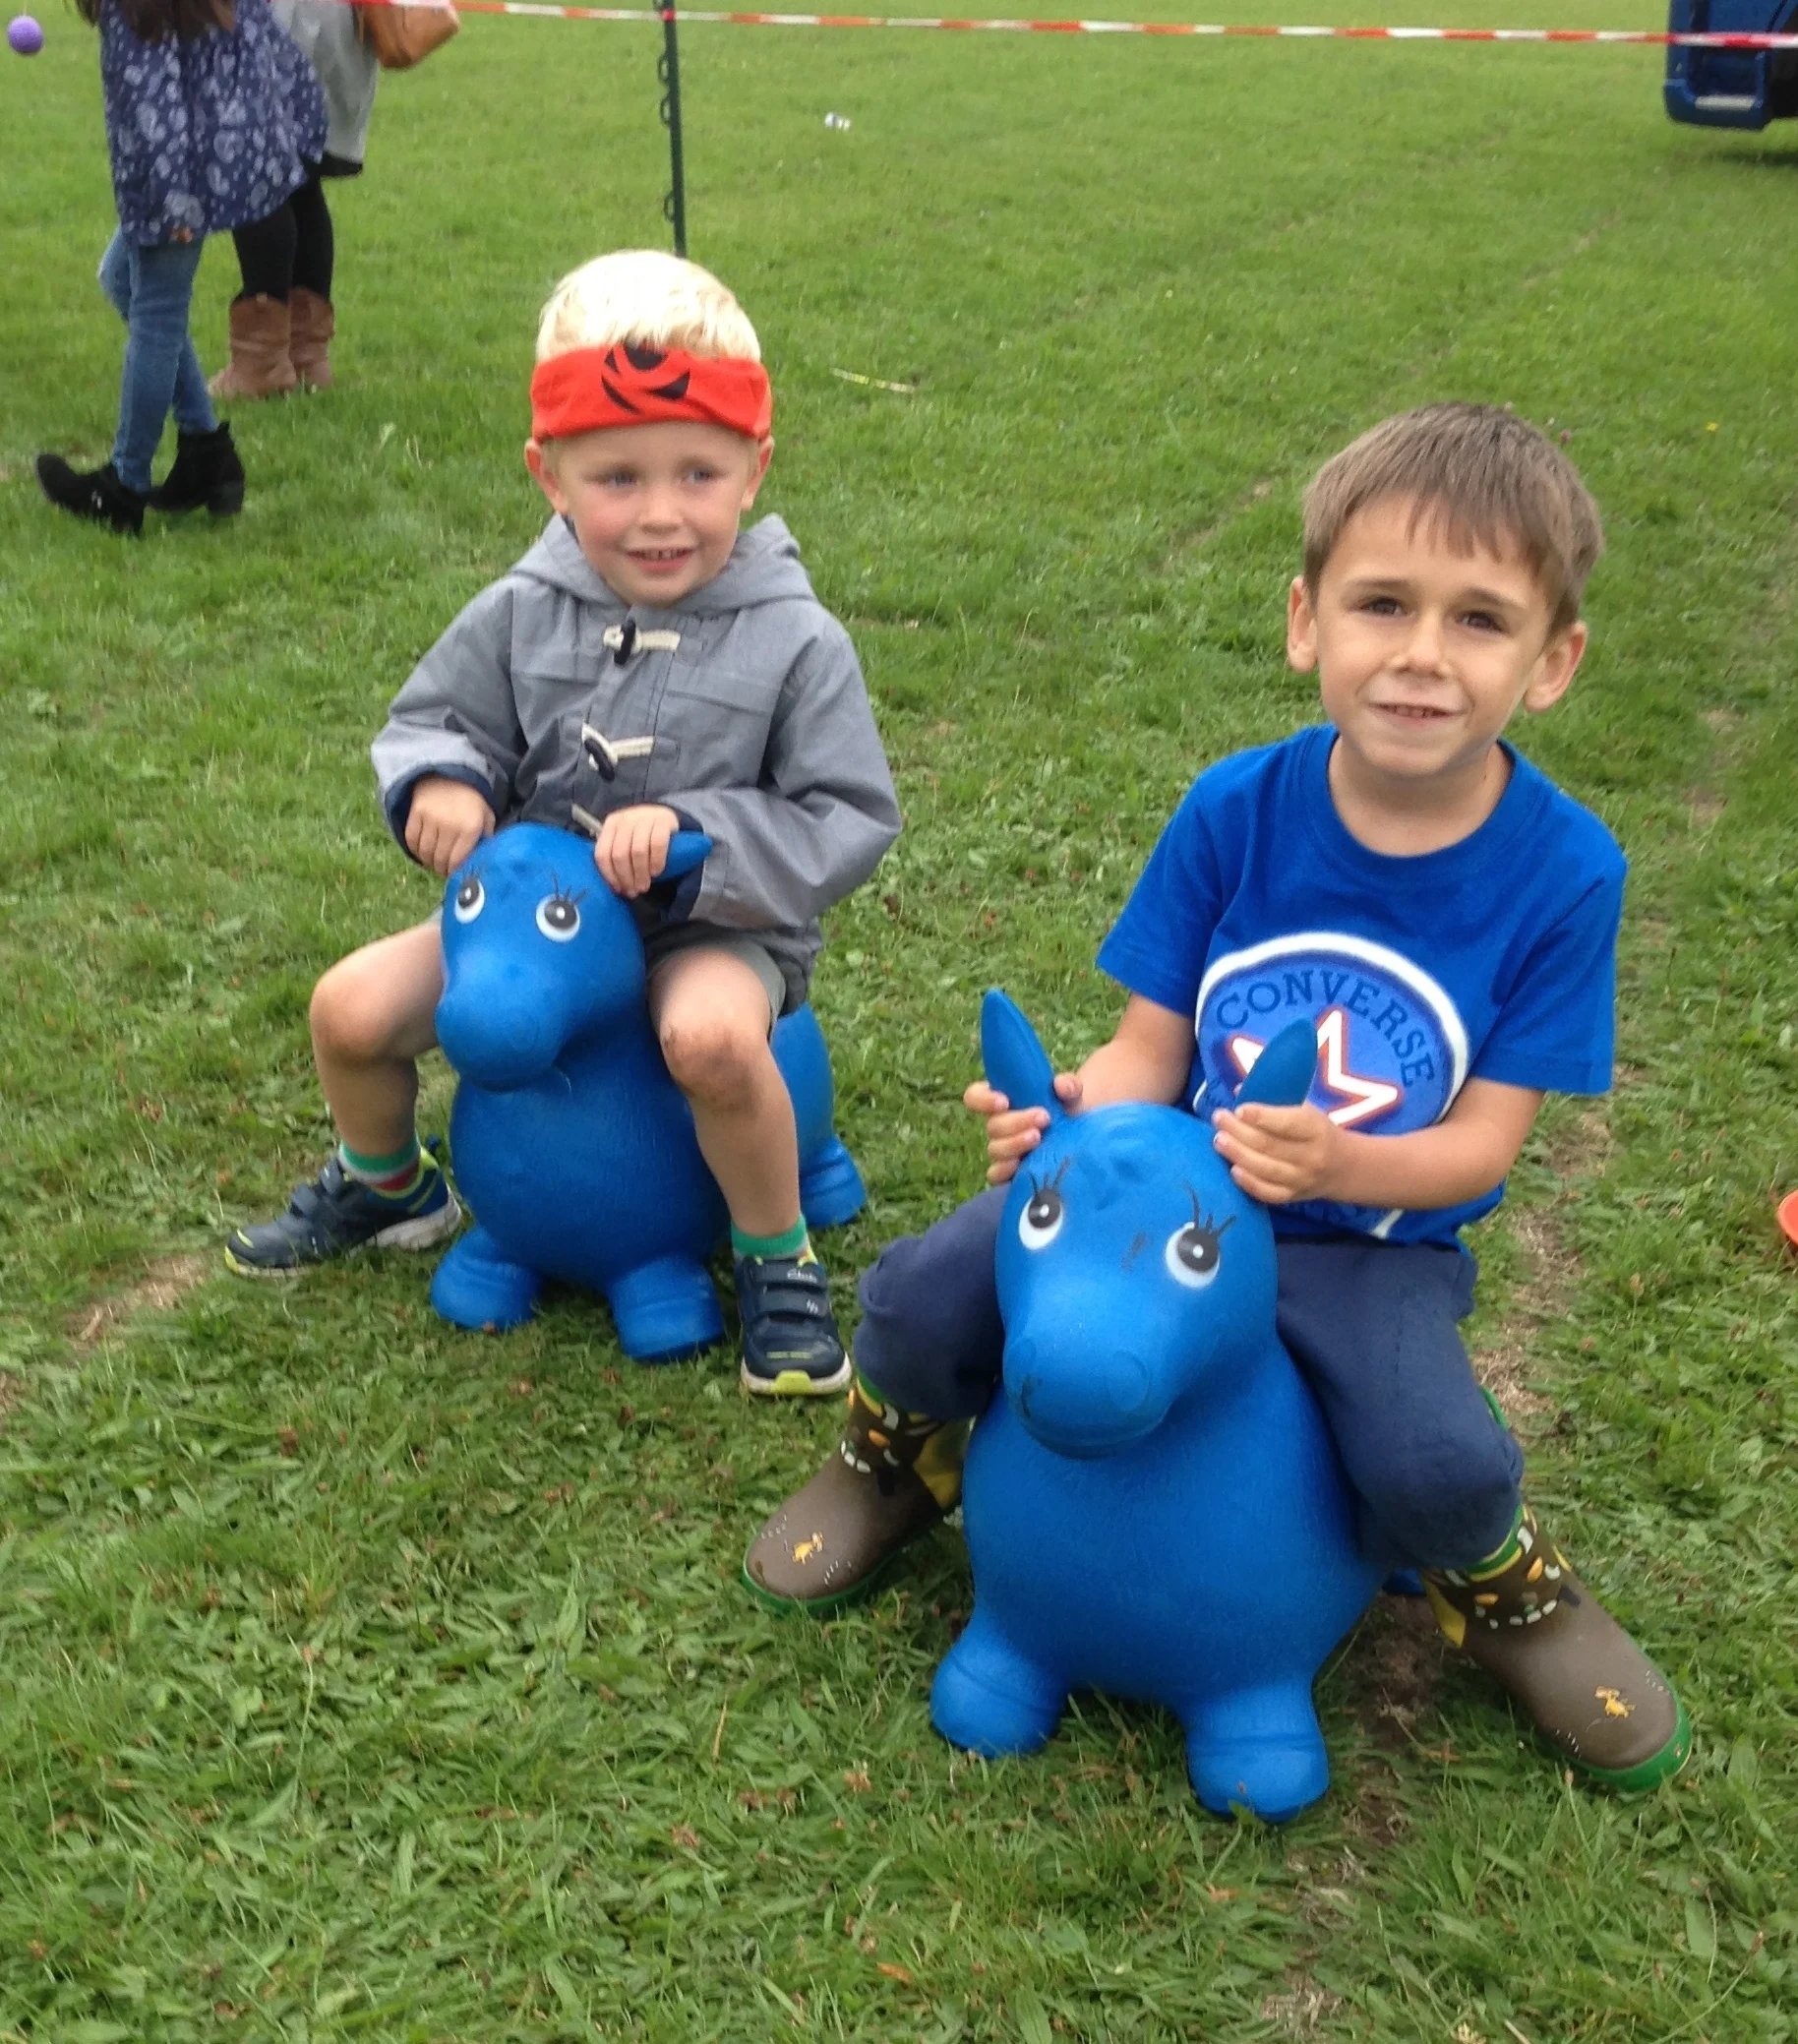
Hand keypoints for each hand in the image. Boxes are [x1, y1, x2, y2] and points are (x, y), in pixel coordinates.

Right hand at [405, 776, 494, 876]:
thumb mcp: (486, 816)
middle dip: (441, 869)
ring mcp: (431, 818)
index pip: (458, 860)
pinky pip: (411, 839)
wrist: (449, 774)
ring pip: (425, 852)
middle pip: (440, 859)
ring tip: (432, 863)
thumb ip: (487, 837)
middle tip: (443, 870)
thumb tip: (483, 859)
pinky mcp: (416, 812)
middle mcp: (450, 824)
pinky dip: (414, 850)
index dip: (454, 872)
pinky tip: (421, 852)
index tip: (454, 875)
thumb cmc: (471, 800)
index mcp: (471, 827)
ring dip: (428, 862)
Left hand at [593, 804, 680, 896]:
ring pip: (638, 851)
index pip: (602, 853)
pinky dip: (656, 862)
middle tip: (633, 891)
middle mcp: (626, 819)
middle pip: (620, 854)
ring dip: (641, 874)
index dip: (609, 875)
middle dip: (626, 877)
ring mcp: (645, 817)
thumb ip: (615, 855)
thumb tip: (614, 887)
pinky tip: (656, 872)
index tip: (618, 889)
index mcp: (611, 824)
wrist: (665, 817)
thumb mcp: (625, 840)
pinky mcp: (664, 820)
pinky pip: (658, 844)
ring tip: (644, 886)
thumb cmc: (642, 834)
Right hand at [962, 1071, 1083, 1184]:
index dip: (983, 1100)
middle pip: (992, 1126)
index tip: (1004, 1101)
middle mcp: (999, 1125)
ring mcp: (1004, 1150)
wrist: (1082, 1135)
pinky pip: (996, 1175)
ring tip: (1039, 1138)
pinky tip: (1022, 1166)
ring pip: (995, 1150)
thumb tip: (1062, 1086)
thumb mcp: (1072, 1093)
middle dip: (1016, 1122)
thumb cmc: (1068, 1109)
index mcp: (1002, 1101)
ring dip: (1015, 1144)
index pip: (975, 1097)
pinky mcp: (1012, 1172)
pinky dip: (1005, 1171)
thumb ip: (1069, 1085)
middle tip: (1044, 1118)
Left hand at [1210, 1101, 1343, 1204]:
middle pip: (1269, 1145)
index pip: (1287, 1123)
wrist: (1344, 1168)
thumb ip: (1275, 1100)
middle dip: (1239, 1131)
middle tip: (1219, 1119)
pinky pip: (1268, 1192)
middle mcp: (1311, 1156)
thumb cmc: (1317, 1131)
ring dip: (1238, 1154)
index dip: (1261, 1116)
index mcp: (1316, 1129)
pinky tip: (1233, 1170)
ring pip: (1265, 1169)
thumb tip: (1239, 1089)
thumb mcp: (1307, 1110)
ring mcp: (1301, 1179)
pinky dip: (1249, 1183)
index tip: (1239, 1109)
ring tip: (1219, 1140)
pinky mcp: (1293, 1197)